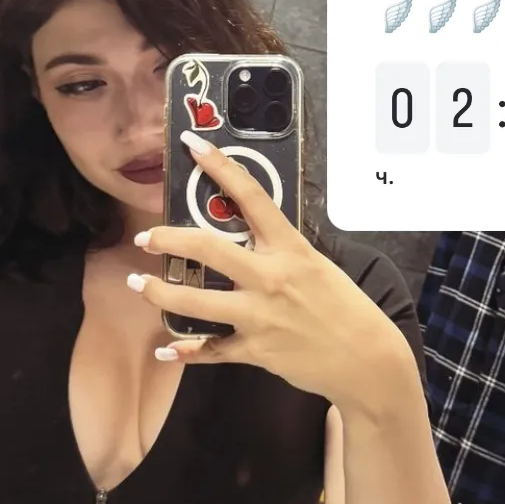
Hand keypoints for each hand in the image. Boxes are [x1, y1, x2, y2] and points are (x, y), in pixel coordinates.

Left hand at [130, 131, 415, 410]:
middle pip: (207, 248)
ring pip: (196, 302)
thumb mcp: (318, 267)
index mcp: (290, 249)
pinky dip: (186, 353)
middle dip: (167, 239)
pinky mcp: (255, 350)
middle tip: (145, 238)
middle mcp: (270, 277)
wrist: (366, 359)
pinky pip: (211, 351)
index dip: (219, 166)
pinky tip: (166, 350)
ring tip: (138, 285)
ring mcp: (259, 316)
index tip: (191, 143)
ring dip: (159, 293)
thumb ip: (281, 253)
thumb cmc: (346, 309)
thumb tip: (249, 239)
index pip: (251, 196)